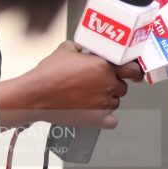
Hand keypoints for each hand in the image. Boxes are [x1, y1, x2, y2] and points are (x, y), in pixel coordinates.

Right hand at [0, 41, 138, 128]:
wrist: (34, 96)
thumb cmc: (48, 74)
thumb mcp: (65, 49)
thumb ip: (81, 47)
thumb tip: (85, 47)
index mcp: (105, 66)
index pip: (133, 69)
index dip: (132, 72)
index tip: (131, 74)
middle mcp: (108, 84)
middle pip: (123, 87)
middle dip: (113, 85)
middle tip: (98, 85)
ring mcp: (103, 103)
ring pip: (116, 102)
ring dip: (108, 100)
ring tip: (90, 98)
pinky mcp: (96, 119)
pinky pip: (112, 121)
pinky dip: (106, 119)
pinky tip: (97, 114)